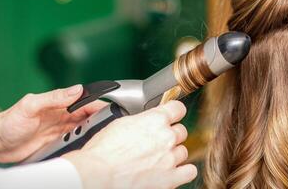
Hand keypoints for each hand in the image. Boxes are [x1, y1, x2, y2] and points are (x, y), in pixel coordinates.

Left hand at [0, 85, 106, 162]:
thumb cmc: (9, 121)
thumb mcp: (31, 105)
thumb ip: (55, 97)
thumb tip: (78, 89)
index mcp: (58, 103)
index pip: (84, 101)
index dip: (97, 104)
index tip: (109, 110)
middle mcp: (62, 115)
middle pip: (88, 115)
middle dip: (99, 119)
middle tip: (107, 126)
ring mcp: (60, 129)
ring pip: (84, 129)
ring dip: (91, 132)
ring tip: (97, 136)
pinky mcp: (58, 142)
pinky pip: (75, 141)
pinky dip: (83, 142)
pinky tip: (87, 145)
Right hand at [63, 101, 196, 188]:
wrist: (98, 175)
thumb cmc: (103, 152)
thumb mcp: (120, 123)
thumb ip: (141, 120)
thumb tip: (146, 120)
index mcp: (154, 120)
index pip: (178, 108)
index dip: (174, 112)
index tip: (172, 115)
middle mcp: (166, 138)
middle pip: (181, 131)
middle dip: (171, 136)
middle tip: (157, 142)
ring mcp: (170, 159)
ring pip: (183, 151)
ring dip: (173, 154)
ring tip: (159, 159)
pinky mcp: (170, 179)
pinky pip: (189, 171)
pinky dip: (183, 171)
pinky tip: (172, 171)